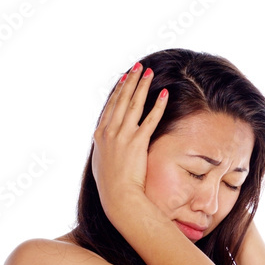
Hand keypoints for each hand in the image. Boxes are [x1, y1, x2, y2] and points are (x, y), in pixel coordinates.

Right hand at [91, 62, 167, 224]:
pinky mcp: (137, 143)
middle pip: (121, 99)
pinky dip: (158, 106)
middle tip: (138, 66)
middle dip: (131, 81)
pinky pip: (150, 120)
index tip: (125, 77)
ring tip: (149, 72)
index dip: (119, 90)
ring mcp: (122, 136)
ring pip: (134, 105)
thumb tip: (107, 147)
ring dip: (142, 86)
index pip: (110, 106)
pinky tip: (164, 94)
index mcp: (100, 135)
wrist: (117, 197)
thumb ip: (104, 151)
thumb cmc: (110, 187)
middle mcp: (109, 132)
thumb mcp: (102, 164)